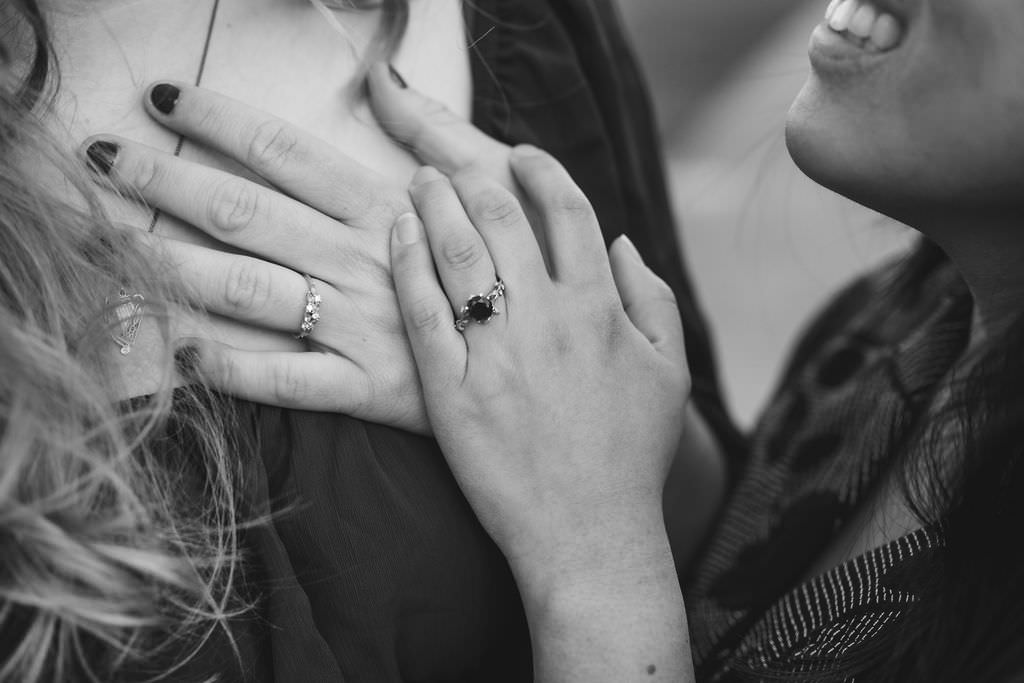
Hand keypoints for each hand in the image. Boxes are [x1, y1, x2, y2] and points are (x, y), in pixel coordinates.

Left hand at [390, 148, 692, 680]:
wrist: (588, 534)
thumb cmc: (632, 457)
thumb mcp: (670, 372)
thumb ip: (653, 297)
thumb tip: (624, 242)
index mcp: (600, 308)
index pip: (568, 211)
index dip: (542, 171)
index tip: (521, 156)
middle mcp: (547, 318)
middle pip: (502, 219)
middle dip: (473, 176)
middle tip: (450, 164)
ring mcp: (495, 352)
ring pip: (457, 252)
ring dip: (434, 205)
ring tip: (419, 184)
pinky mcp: (450, 388)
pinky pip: (421, 309)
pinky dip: (407, 264)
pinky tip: (396, 236)